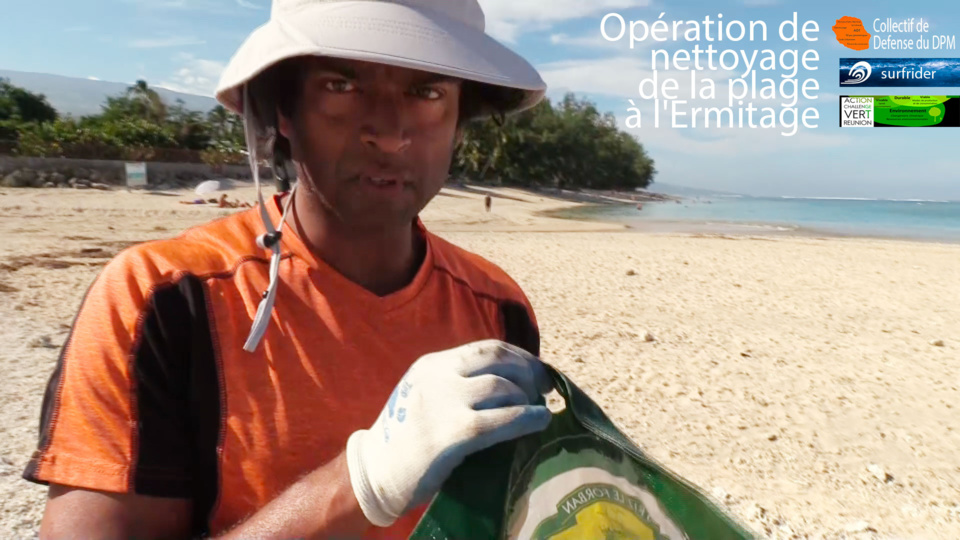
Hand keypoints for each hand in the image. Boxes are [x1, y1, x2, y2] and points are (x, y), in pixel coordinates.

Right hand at [345, 339, 552, 526]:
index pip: (487, 348)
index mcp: (432, 364)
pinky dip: (527, 418)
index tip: (537, 371)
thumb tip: (511, 382)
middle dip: (529, 371)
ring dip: (527, 397)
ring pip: (503, 387)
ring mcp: (445, 402)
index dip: (520, 356)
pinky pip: (502, 419)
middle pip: (499, 359)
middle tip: (543, 389)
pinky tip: (541, 421)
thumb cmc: (405, 439)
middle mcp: (439, 376)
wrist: (375, 473)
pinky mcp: (454, 433)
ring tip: (537, 410)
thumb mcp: (426, 395)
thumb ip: (458, 384)